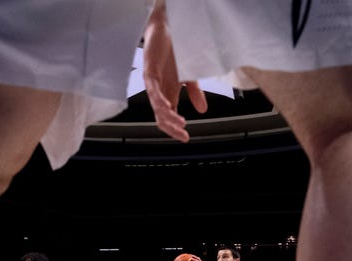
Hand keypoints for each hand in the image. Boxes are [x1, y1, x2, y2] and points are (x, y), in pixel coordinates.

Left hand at [142, 5, 206, 142]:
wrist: (166, 31)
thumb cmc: (174, 53)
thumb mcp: (189, 76)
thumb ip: (194, 93)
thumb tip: (202, 111)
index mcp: (167, 94)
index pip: (168, 118)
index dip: (175, 129)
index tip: (185, 138)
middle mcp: (158, 92)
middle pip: (161, 117)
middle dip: (172, 128)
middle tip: (183, 134)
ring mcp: (152, 83)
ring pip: (157, 106)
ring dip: (168, 117)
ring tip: (179, 123)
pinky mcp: (148, 72)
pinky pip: (152, 90)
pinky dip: (159, 100)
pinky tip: (166, 107)